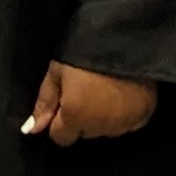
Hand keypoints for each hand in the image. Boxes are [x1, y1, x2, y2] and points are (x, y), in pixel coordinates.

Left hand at [22, 62, 157, 140]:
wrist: (124, 37)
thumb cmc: (83, 51)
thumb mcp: (57, 72)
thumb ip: (44, 103)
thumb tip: (31, 130)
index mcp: (75, 116)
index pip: (61, 138)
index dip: (60, 122)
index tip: (66, 103)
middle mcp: (100, 126)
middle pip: (85, 133)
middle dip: (82, 118)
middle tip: (87, 92)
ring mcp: (124, 123)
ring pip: (107, 130)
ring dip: (103, 118)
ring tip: (107, 90)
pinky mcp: (144, 115)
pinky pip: (129, 124)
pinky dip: (125, 114)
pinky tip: (124, 95)